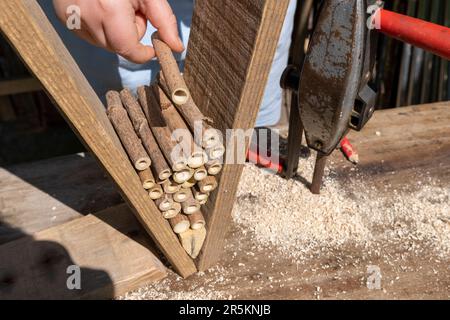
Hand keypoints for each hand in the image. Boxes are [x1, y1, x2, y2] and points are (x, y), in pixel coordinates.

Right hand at [53, 0, 183, 62]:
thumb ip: (164, 21)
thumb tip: (176, 48)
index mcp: (108, 9)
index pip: (128, 50)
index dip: (143, 52)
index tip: (152, 48)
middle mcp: (85, 15)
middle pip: (117, 47)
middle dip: (129, 34)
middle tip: (131, 10)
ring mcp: (69, 16)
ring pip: (102, 42)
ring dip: (113, 30)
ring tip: (114, 5)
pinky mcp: (62, 15)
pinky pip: (87, 33)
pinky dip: (98, 25)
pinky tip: (99, 6)